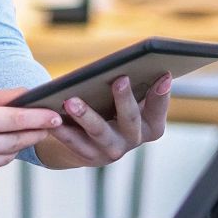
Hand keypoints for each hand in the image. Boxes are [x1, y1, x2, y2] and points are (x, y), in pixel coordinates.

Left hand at [37, 74, 170, 168]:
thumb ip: (136, 84)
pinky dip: (63, 129)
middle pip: (131, 120)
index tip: (164, 74)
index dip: (162, 94)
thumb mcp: (130, 99)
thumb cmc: (115, 109)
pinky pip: (74, 142)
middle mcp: (134, 139)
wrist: (92, 142)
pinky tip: (53, 114)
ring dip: (86, 115)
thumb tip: (139, 62)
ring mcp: (112, 150)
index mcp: (151, 125)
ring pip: (99, 132)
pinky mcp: (88, 156)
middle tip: (120, 79)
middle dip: (125, 99)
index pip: (159, 109)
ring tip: (71, 100)